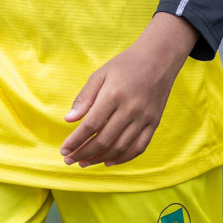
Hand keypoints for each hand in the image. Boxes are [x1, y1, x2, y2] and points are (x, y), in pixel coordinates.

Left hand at [60, 13, 196, 167]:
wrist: (158, 59)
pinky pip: (139, 148)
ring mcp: (144, 118)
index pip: (91, 125)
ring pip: (120, 147)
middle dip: (84, 153)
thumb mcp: (100, 74)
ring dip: (100, 159)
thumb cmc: (125, 65)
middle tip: (70, 160)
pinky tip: (108, 162)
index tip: (64, 150)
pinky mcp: (154, 123)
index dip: (76, 141)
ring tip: (85, 162)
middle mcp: (130, 109)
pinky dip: (123, 158)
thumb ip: (84, 98)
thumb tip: (68, 120)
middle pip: (104, 140)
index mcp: (113, 94)